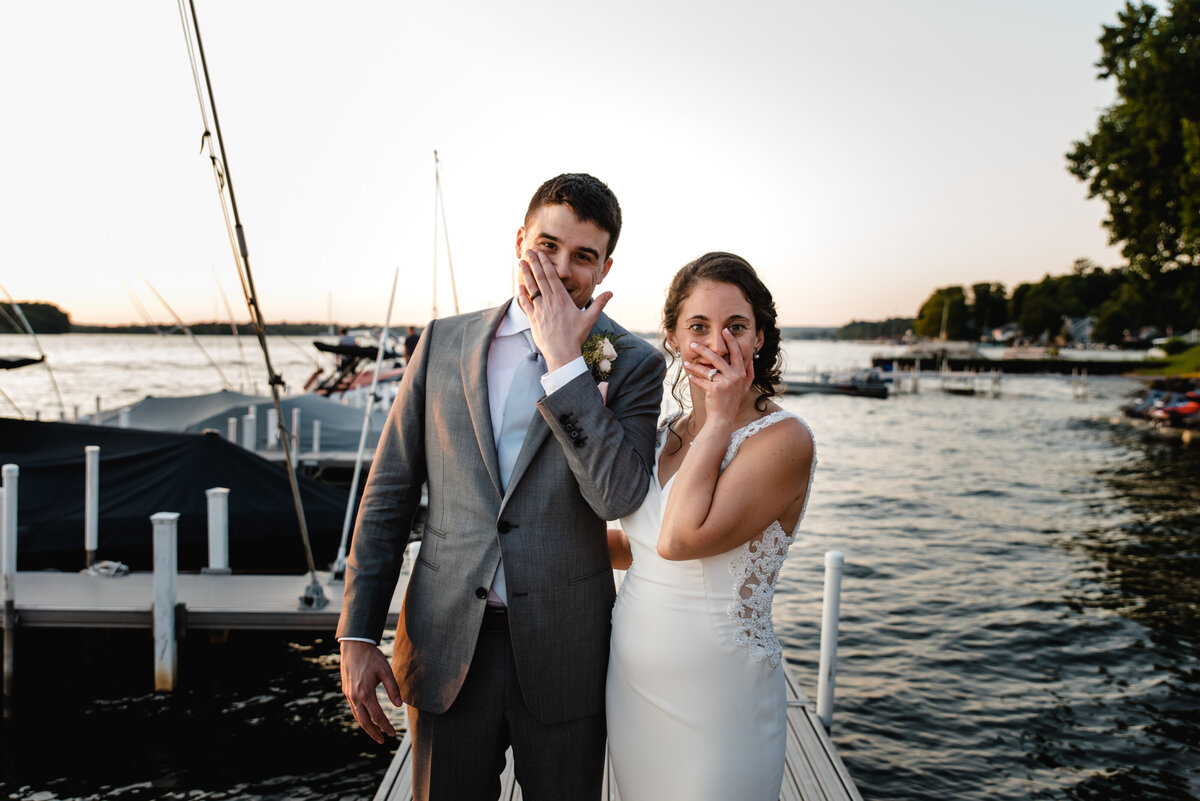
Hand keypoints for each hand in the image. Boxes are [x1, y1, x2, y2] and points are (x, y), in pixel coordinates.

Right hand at [340, 639, 401, 743]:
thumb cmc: (372, 657)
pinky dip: (360, 716)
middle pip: (364, 722)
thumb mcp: (386, 671)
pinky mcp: (346, 690)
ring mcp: (349, 694)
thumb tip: (399, 705)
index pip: (377, 717)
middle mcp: (355, 697)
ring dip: (366, 727)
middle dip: (374, 733)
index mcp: (366, 693)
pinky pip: (353, 708)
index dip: (386, 727)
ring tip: (375, 733)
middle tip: (383, 741)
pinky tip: (366, 717)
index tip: (393, 734)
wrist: (354, 646)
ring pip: (357, 716)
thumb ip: (393, 688)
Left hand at [516, 249, 611, 370]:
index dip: (545, 264)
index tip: (541, 254)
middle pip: (540, 278)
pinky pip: (525, 304)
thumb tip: (611, 293)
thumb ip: (599, 304)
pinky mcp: (533, 320)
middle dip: (533, 263)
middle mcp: (549, 302)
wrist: (562, 353)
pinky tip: (519, 286)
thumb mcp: (590, 318)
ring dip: (525, 274)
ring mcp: (540, 310)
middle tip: (528, 251)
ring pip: (530, 288)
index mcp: (562, 299)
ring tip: (521, 263)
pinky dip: (521, 294)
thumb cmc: (576, 336)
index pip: (552, 277)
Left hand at [683, 328, 753, 424]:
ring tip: (686, 362)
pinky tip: (689, 376)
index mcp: (742, 374)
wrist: (724, 419)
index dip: (731, 341)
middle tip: (693, 344)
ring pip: (707, 369)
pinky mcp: (715, 389)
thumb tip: (751, 360)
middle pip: (718, 357)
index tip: (725, 331)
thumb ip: (748, 374)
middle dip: (704, 349)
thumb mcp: (745, 388)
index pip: (737, 353)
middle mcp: (735, 377)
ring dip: (694, 365)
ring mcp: (725, 383)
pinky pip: (702, 380)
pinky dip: (695, 378)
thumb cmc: (732, 402)